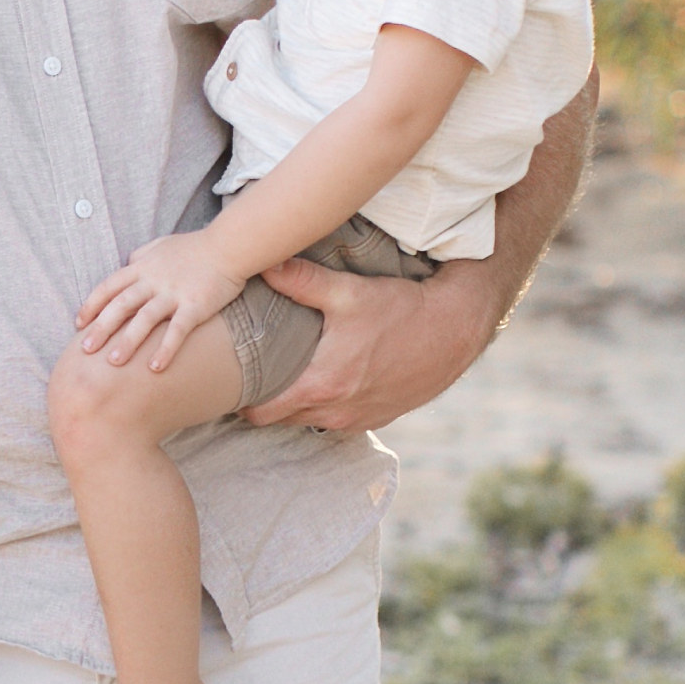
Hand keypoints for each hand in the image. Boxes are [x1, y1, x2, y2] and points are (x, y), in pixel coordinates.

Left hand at [72, 230, 240, 371]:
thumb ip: (141, 255)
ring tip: (113, 362)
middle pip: (121, 305)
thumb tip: (127, 263)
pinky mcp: (195, 305)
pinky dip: (166, 349)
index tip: (79, 324)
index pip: (109, 286)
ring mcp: (174, 293)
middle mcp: (153, 280)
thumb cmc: (194, 247)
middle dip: (101, 328)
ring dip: (128, 341)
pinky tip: (155, 368)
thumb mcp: (161, 245)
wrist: (228, 245)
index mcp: (142, 266)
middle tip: (86, 350)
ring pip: (145, 318)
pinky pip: (178, 330)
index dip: (92, 305)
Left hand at [244, 253, 494, 433]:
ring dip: (295, 404)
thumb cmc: (400, 309)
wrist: (454, 330)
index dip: (240, 401)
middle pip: (280, 420)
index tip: (230, 382)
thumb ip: (302, 281)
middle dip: (263, 402)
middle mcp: (335, 411)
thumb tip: (263, 262)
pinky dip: (325, 406)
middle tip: (251, 377)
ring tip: (286, 376)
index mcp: (321, 385)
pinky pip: (337, 420)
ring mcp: (357, 419)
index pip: (260, 413)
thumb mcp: (349, 292)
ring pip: (308, 421)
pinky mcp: (377, 418)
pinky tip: (325, 381)